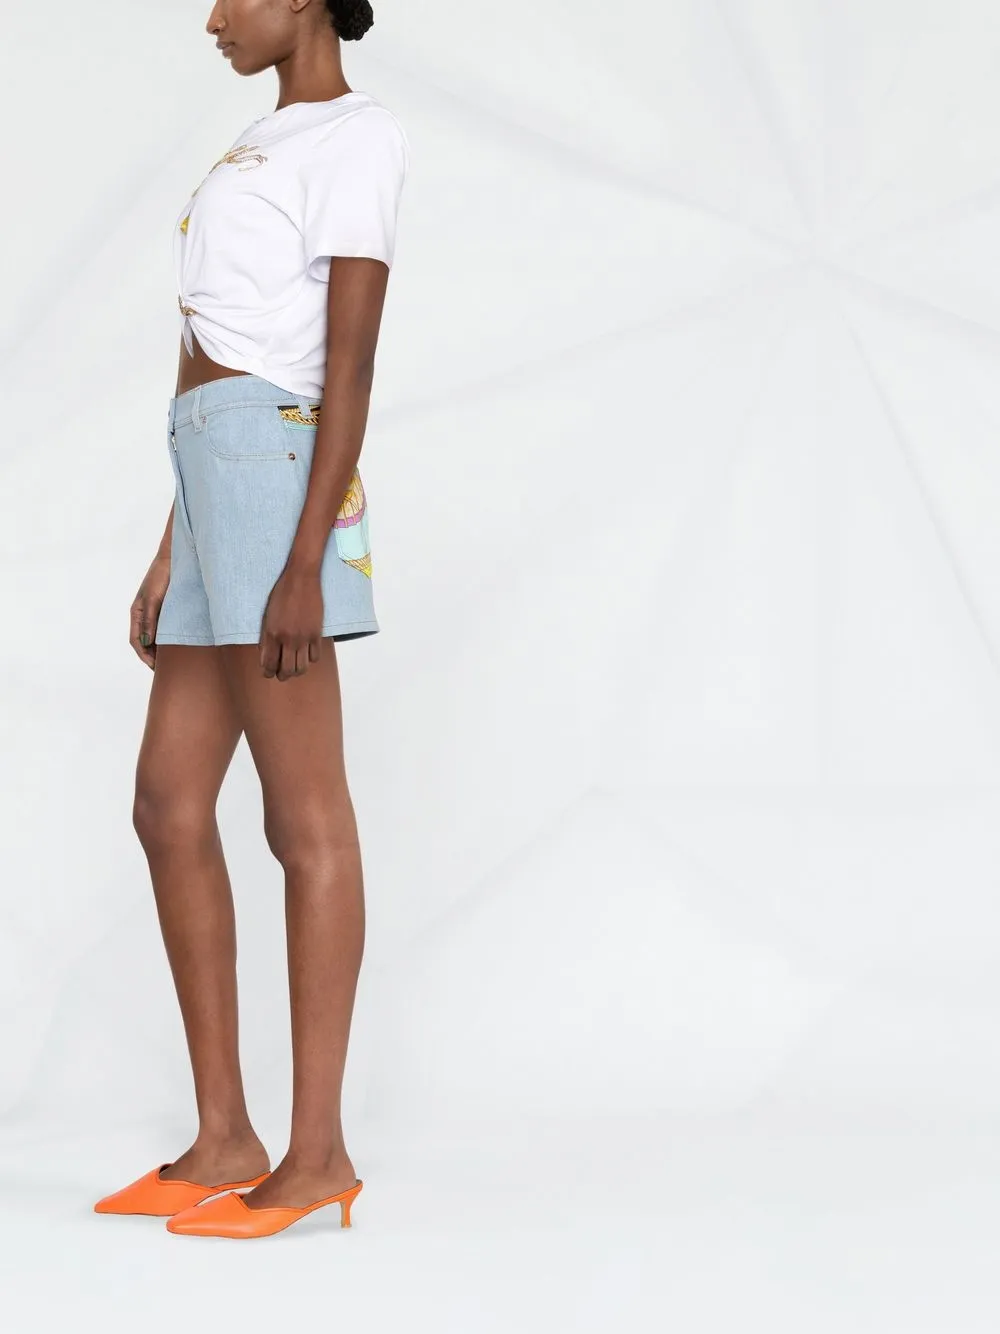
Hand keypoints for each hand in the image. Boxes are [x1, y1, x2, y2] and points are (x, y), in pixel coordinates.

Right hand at [130, 553, 170, 669]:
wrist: (175, 558)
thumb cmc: (161, 576)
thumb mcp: (153, 599)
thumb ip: (149, 620)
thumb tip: (146, 643)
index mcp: (136, 613)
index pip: (135, 641)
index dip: (144, 655)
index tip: (155, 667)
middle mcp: (145, 615)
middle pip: (145, 642)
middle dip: (153, 657)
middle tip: (166, 670)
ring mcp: (157, 613)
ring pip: (157, 637)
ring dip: (162, 650)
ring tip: (174, 662)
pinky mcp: (169, 610)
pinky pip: (167, 629)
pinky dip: (170, 640)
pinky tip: (180, 646)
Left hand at [259, 564, 323, 679]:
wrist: (301, 579)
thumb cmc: (281, 594)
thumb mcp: (267, 616)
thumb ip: (266, 637)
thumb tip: (265, 654)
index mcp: (272, 634)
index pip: (269, 664)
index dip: (268, 672)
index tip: (269, 673)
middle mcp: (288, 639)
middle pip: (287, 670)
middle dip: (283, 675)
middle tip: (282, 673)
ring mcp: (303, 638)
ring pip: (302, 668)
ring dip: (297, 671)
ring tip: (295, 666)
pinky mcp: (316, 633)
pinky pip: (315, 657)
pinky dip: (310, 659)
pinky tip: (306, 653)